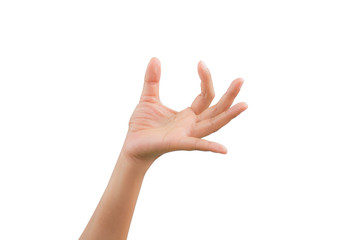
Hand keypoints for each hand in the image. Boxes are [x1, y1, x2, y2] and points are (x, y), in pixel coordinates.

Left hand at [122, 57, 247, 166]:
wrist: (130, 144)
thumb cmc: (142, 125)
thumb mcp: (148, 98)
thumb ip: (152, 80)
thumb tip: (155, 58)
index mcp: (188, 115)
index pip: (205, 96)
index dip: (205, 79)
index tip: (201, 63)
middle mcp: (192, 125)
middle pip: (216, 110)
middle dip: (229, 96)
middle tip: (241, 80)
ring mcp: (187, 135)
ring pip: (213, 124)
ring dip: (228, 116)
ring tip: (244, 105)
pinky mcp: (177, 143)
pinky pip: (196, 145)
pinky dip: (210, 147)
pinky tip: (223, 149)